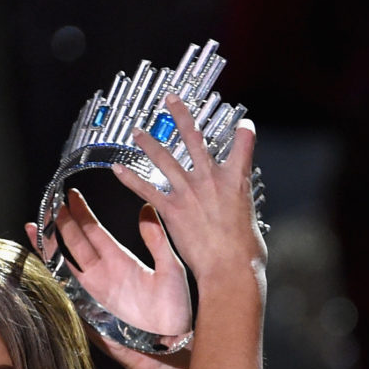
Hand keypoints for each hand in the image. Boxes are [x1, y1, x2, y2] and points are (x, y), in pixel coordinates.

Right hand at [27, 188, 191, 368]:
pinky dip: (50, 273)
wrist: (171, 345)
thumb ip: (157, 241)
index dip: (82, 213)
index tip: (71, 193)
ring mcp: (92, 291)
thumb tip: (147, 208)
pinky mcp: (87, 309)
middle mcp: (103, 273)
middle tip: (50, 199)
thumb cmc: (176, 311)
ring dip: (51, 242)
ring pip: (65, 261)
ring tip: (38, 222)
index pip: (94, 231)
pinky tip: (38, 257)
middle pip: (75, 241)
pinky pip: (64, 288)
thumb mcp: (171, 269)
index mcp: (121, 261)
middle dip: (62, 222)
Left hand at [111, 98, 265, 299]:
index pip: (244, 145)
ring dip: (148, 143)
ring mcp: (189, 192)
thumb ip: (239, 206)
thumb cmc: (245, 252)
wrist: (231, 268)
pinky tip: (118, 170)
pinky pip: (146, 190)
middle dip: (181, 115)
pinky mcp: (172, 209)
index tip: (244, 125)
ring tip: (137, 132)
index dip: (245, 132)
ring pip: (164, 159)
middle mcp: (210, 179)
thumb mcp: (251, 219)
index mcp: (235, 180)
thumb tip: (238, 210)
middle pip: (193, 138)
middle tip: (171, 100)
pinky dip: (130, 179)